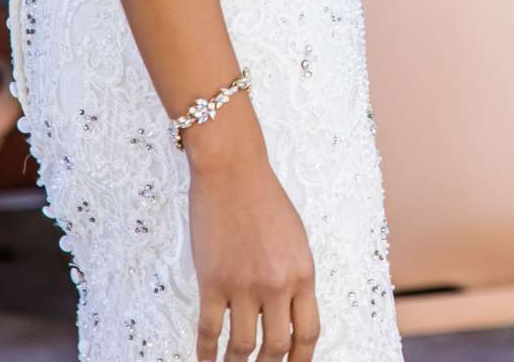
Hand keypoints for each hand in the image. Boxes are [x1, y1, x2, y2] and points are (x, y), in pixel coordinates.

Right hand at [184, 107, 319, 359]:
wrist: (232, 170)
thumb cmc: (264, 200)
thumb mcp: (295, 239)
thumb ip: (294, 277)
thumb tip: (287, 312)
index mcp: (303, 273)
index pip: (308, 332)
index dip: (302, 360)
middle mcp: (278, 284)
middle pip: (277, 347)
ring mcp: (244, 285)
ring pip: (243, 346)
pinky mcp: (213, 282)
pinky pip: (209, 330)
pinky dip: (206, 352)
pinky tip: (205, 359)